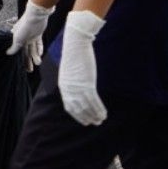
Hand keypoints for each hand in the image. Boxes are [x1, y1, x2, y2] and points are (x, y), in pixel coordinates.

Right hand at [6, 0, 53, 71]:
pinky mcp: (38, 34)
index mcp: (16, 38)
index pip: (17, 51)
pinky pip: (39, 44)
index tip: (21, 67)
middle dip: (28, 61)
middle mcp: (23, 38)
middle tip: (30, 70)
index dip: (19, 59)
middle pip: (25, 52)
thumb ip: (14, 47)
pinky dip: (39, 49)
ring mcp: (30, 36)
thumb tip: (8, 53)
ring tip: (38, 63)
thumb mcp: (17, 39)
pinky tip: (40, 54)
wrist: (36, 17)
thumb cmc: (24, 26)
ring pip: (33, 49)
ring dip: (35, 56)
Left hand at [59, 10, 106, 125]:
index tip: (83, 120)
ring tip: (101, 120)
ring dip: (95, 115)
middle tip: (94, 123)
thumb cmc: (73, 56)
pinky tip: (104, 114)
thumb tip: (77, 87)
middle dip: (86, 118)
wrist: (75, 45)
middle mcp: (69, 90)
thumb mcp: (69, 71)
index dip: (77, 115)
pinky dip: (99, 109)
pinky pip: (94, 102)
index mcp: (63, 87)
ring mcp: (78, 88)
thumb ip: (72, 81)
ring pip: (87, 107)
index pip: (69, 106)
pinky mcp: (87, 84)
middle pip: (78, 109)